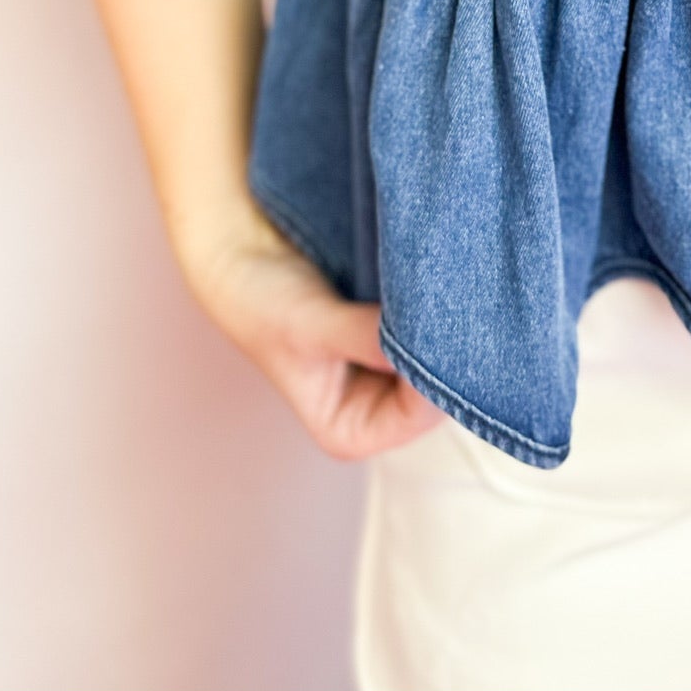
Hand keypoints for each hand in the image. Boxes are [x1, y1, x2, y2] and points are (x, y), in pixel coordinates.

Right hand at [183, 205, 443, 459]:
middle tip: (448, 292)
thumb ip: (365, 338)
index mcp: (350, 432)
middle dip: (443, 345)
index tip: (438, 318)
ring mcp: (387, 378)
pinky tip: (431, 278)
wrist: (242, 257)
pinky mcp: (393, 340)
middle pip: (437, 388)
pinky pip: (429, 329)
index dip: (435, 370)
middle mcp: (375, 414)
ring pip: (439, 357)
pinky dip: (432, 307)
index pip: (420, 413)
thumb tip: (428, 338)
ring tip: (436, 281)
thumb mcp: (311, 325)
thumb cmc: (263, 303)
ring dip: (440, 323)